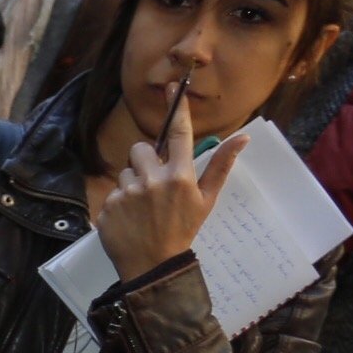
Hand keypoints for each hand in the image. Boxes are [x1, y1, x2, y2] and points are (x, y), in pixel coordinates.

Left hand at [94, 87, 239, 280]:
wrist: (152, 264)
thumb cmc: (183, 229)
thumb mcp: (207, 199)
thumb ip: (221, 166)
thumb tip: (243, 137)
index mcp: (180, 176)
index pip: (179, 133)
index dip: (177, 109)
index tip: (172, 87)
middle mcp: (153, 180)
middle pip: (141, 148)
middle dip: (146, 160)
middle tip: (154, 182)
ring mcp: (128, 192)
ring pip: (125, 170)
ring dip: (132, 181)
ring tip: (143, 204)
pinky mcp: (108, 205)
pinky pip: (113, 191)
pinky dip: (120, 201)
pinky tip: (130, 217)